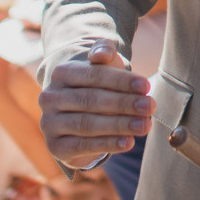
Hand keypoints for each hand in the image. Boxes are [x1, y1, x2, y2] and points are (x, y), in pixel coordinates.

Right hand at [39, 44, 149, 166]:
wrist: (78, 114)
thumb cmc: (98, 84)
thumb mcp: (103, 65)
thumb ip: (104, 52)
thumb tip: (102, 54)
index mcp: (61, 73)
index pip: (93, 75)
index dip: (121, 81)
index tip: (145, 86)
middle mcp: (50, 98)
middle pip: (91, 100)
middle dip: (124, 104)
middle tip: (149, 107)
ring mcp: (49, 123)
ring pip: (87, 124)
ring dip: (119, 125)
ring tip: (144, 125)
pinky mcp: (55, 146)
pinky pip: (83, 146)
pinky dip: (107, 145)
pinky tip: (128, 142)